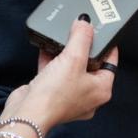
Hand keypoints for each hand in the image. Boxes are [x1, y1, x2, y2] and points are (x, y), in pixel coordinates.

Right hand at [3, 18, 117, 132]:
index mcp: (101, 90)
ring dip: (65, 53)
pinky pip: (54, 73)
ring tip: (63, 37)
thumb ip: (81, 38)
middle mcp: (87, 95)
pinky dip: (51, 61)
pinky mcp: (51, 95)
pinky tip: (46, 47)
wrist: (27, 113)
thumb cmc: (55, 95)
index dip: (107, 46)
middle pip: (89, 64)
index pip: (110, 63)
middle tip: (81, 31)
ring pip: (71, 69)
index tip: (103, 32)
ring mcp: (69, 96)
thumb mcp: (73, 58)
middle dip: (83, 47)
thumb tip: (85, 23)